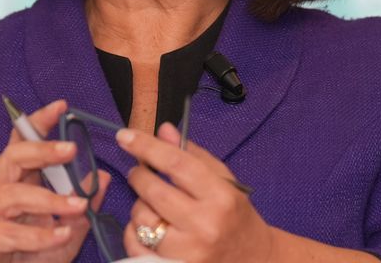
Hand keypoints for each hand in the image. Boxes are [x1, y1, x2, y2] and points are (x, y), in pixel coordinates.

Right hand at [0, 99, 110, 262]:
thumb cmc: (23, 258)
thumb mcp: (62, 233)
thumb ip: (80, 208)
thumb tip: (103, 178)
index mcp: (13, 182)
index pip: (22, 143)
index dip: (38, 122)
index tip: (61, 106)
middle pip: (13, 157)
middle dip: (41, 149)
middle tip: (71, 148)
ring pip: (13, 194)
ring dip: (49, 198)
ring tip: (77, 205)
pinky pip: (12, 232)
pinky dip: (39, 235)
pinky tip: (62, 234)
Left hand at [117, 123, 273, 262]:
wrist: (254, 260)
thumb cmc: (235, 216)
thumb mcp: (224, 180)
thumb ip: (193, 155)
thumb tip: (163, 130)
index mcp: (220, 196)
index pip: (176, 164)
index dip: (147, 146)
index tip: (126, 136)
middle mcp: (205, 225)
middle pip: (154, 191)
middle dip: (138, 175)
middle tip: (139, 170)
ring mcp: (189, 252)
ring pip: (142, 218)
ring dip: (139, 205)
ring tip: (152, 204)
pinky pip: (136, 246)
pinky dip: (134, 232)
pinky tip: (147, 226)